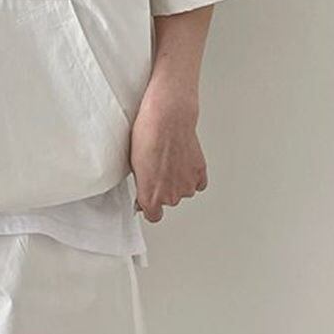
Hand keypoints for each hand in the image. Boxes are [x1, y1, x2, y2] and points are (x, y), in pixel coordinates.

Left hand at [130, 85, 207, 222]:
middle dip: (163, 188)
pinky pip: (197, 183)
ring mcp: (187, 185)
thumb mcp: (133, 164)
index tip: (148, 199)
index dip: (150, 206)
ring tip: (169, 160)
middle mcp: (171, 196)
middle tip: (157, 168)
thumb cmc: (147, 135)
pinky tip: (183, 162)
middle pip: (168, 201)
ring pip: (183, 190)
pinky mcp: (200, 173)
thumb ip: (141, 185)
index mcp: (151, 196)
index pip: (153, 216)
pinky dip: (191, 175)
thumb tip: (144, 192)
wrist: (167, 118)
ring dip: (177, 181)